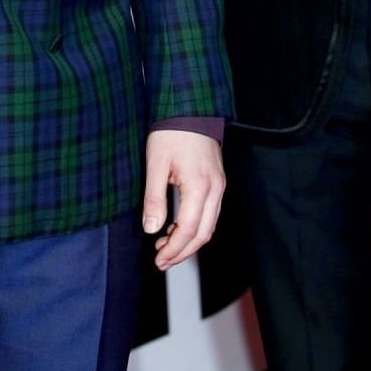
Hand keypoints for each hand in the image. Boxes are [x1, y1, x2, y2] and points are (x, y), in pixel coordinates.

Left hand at [142, 129, 224, 270]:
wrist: (191, 108)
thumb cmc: (172, 132)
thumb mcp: (156, 164)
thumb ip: (154, 199)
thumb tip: (151, 229)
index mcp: (200, 187)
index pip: (189, 230)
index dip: (174, 249)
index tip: (158, 260)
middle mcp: (215, 190)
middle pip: (203, 234)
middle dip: (183, 252)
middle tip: (162, 262)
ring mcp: (219, 186)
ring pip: (209, 226)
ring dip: (189, 242)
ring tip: (165, 249)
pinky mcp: (217, 182)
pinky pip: (210, 214)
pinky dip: (195, 227)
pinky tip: (177, 228)